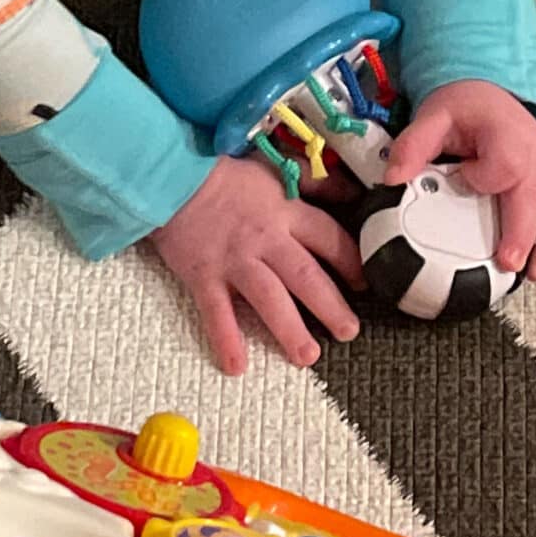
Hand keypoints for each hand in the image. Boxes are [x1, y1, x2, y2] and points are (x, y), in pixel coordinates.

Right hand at [150, 152, 365, 376]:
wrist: (171, 176)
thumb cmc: (225, 173)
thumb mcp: (275, 170)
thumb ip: (316, 183)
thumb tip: (353, 192)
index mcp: (285, 213)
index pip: (328, 238)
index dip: (350, 261)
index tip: (364, 283)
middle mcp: (266, 240)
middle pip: (305, 276)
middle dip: (330, 306)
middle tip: (349, 332)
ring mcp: (234, 261)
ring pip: (268, 299)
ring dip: (289, 330)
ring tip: (307, 357)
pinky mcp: (204, 276)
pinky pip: (217, 313)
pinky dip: (226, 340)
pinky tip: (237, 366)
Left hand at [384, 80, 535, 279]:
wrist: (486, 91)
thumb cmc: (464, 106)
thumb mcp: (432, 118)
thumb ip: (413, 146)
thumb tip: (393, 178)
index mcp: (508, 136)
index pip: (505, 167)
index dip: (485, 179)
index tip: (465, 180)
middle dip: (526, 235)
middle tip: (508, 265)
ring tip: (532, 273)